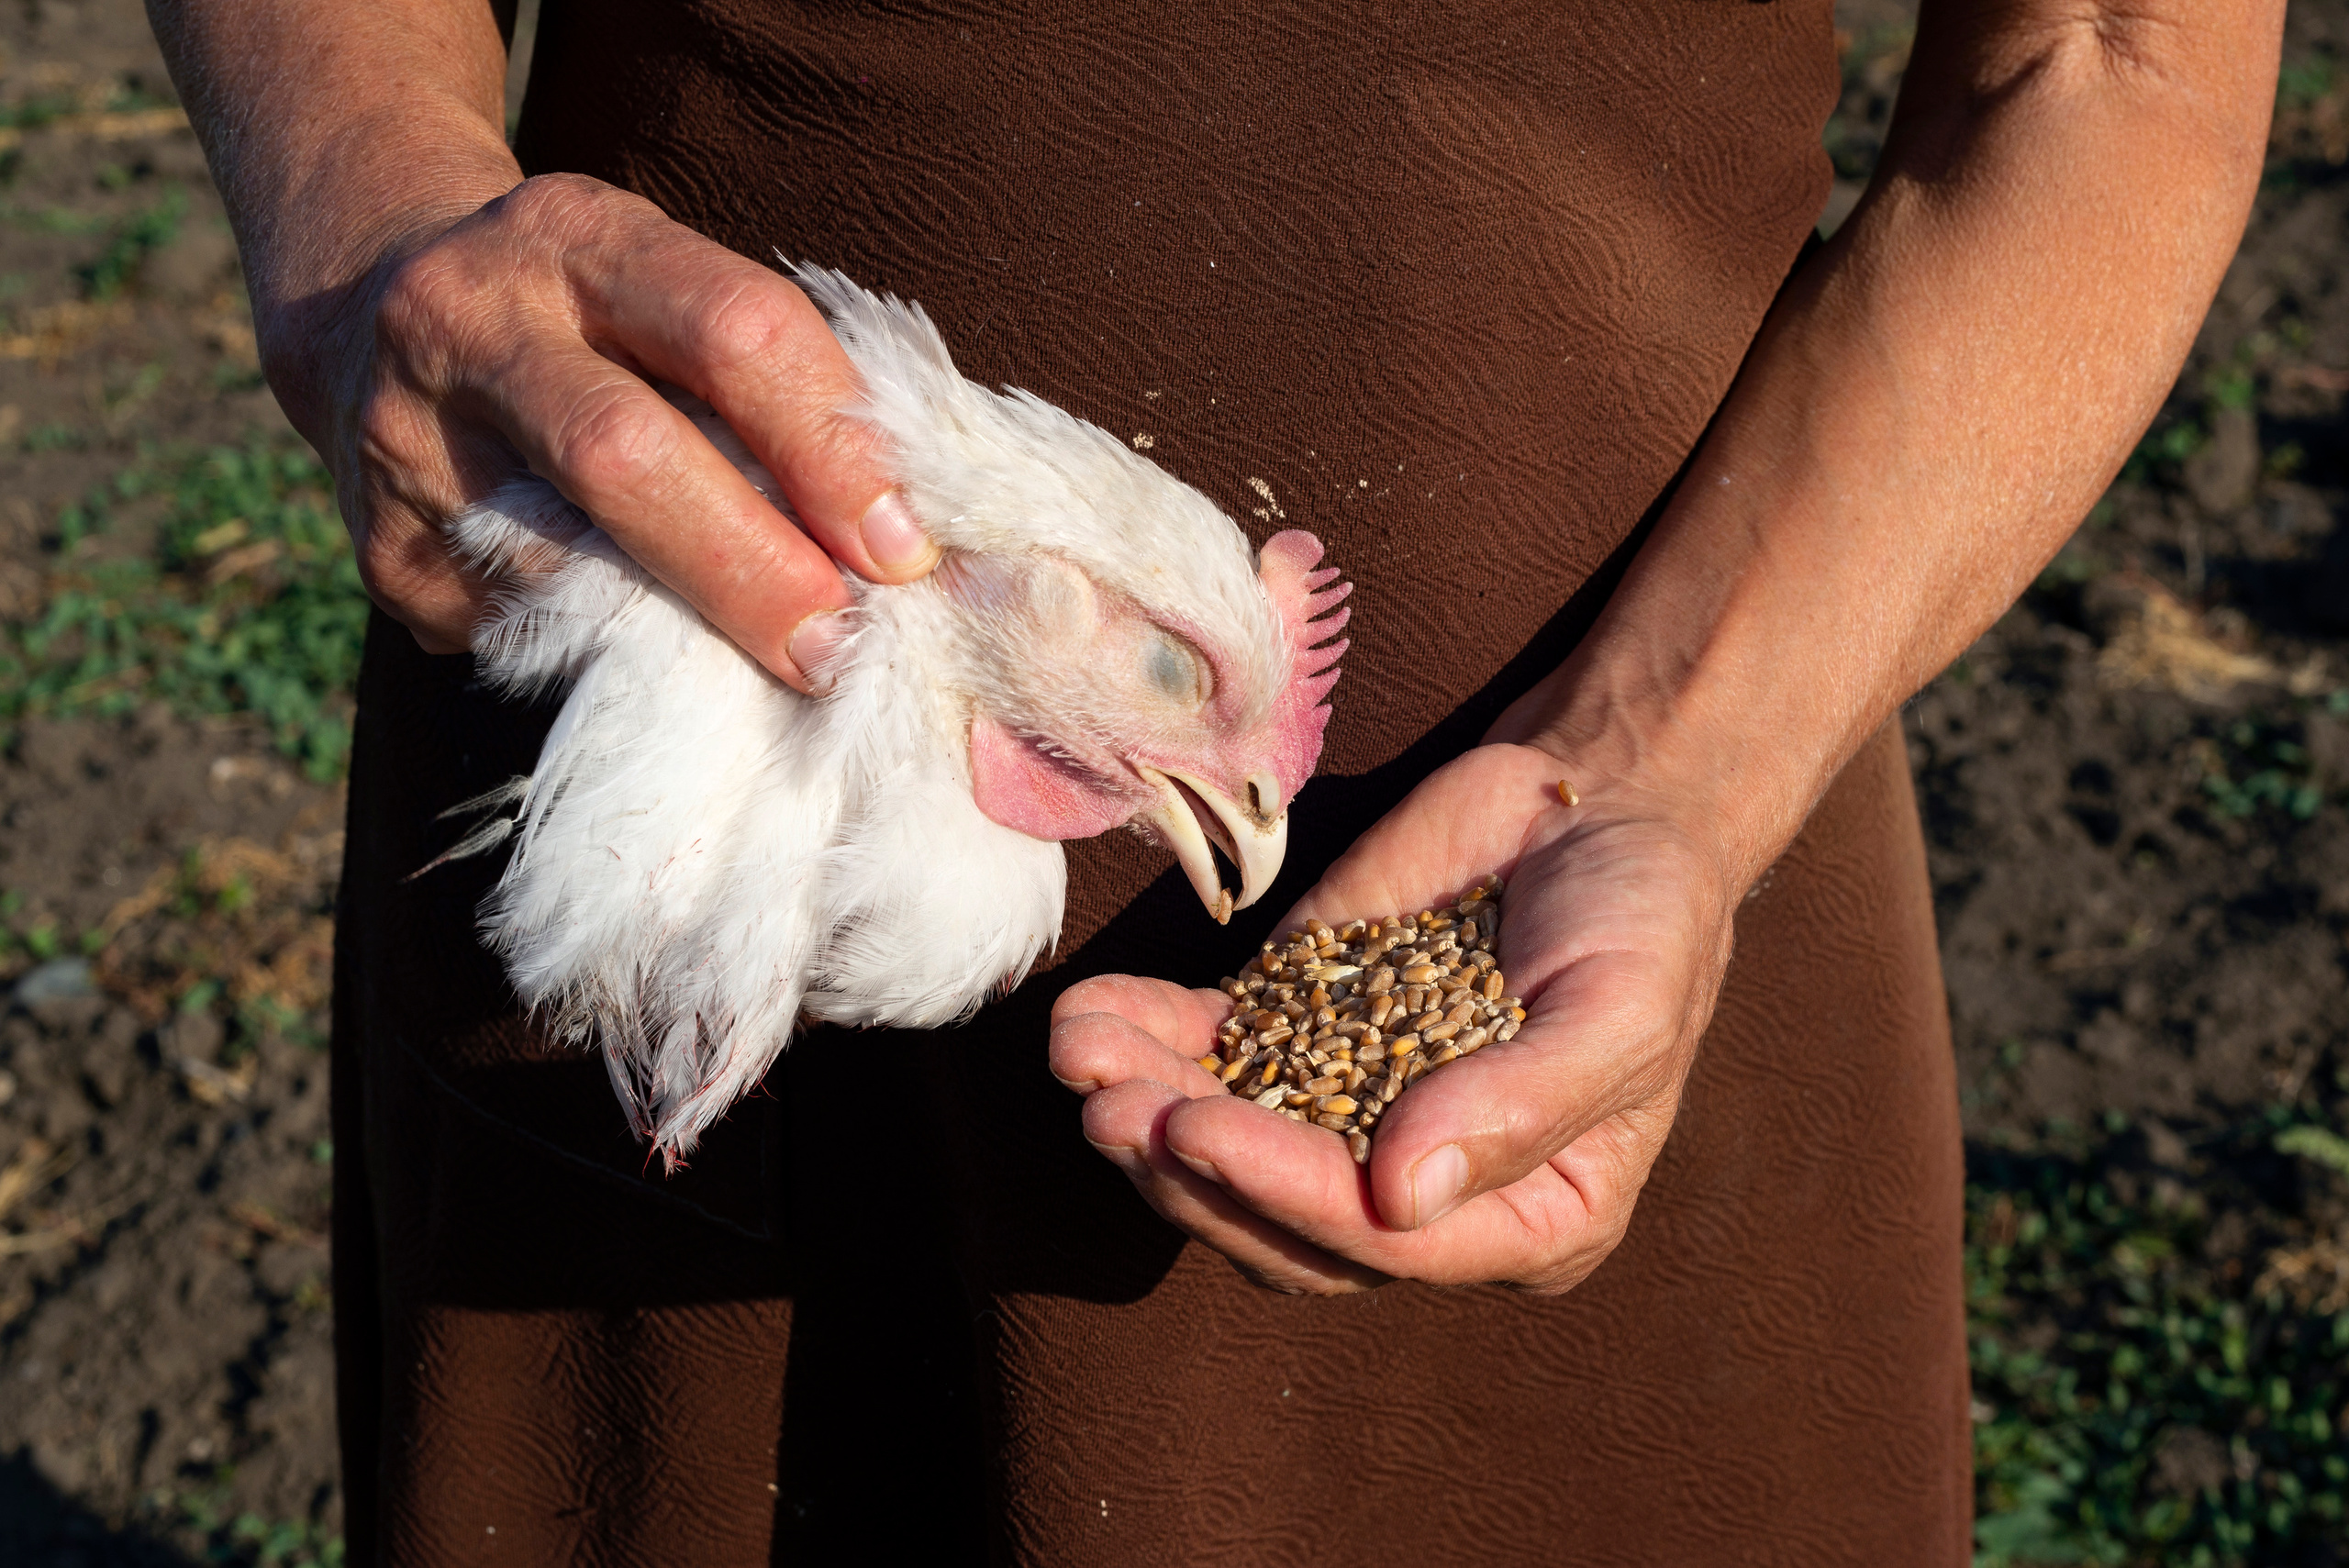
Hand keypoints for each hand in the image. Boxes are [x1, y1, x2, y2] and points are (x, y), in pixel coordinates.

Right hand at [272, 172, 937, 689]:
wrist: (363, 307)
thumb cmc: (587, 320)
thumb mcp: (663, 294)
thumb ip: (770, 389)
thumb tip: (905, 548)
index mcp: (580, 236)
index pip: (730, 329)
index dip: (829, 446)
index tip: (900, 549)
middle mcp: (473, 319)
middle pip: (625, 456)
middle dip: (752, 567)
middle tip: (836, 648)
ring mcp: (406, 438)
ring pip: (559, 567)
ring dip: (682, 636)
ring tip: (762, 672)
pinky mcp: (382, 551)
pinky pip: (519, 629)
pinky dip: (605, 656)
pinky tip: (646, 653)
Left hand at [1050, 742, 1740, 1293]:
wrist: (1600, 803)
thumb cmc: (1642, 922)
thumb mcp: (1618, 1013)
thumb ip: (1520, 1106)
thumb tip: (1397, 1200)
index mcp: (1524, 1219)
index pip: (1380, 1242)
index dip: (1281, 1191)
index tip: (1199, 1127)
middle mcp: (1422, 1191)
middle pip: (1280, 1218)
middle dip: (1186, 1167)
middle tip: (1110, 1106)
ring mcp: (1347, 1109)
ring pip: (1226, 1147)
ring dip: (1143, 1107)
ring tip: (1079, 1054)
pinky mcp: (1297, 1027)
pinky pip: (1210, 1054)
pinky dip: (1144, 1037)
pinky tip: (1087, 1014)